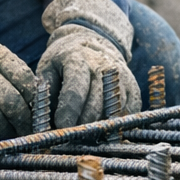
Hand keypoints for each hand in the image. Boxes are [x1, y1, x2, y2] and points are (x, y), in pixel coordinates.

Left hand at [36, 0, 140, 128]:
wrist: (95, 42)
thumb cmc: (65, 61)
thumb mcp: (48, 69)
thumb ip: (46, 93)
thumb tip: (45, 123)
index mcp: (78, 59)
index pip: (75, 90)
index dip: (69, 111)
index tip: (61, 127)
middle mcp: (104, 68)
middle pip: (96, 105)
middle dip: (83, 124)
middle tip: (72, 137)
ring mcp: (122, 80)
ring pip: (113, 113)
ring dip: (99, 128)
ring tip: (85, 137)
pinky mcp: (134, 92)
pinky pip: (126, 116)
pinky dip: (114, 126)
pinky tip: (102, 130)